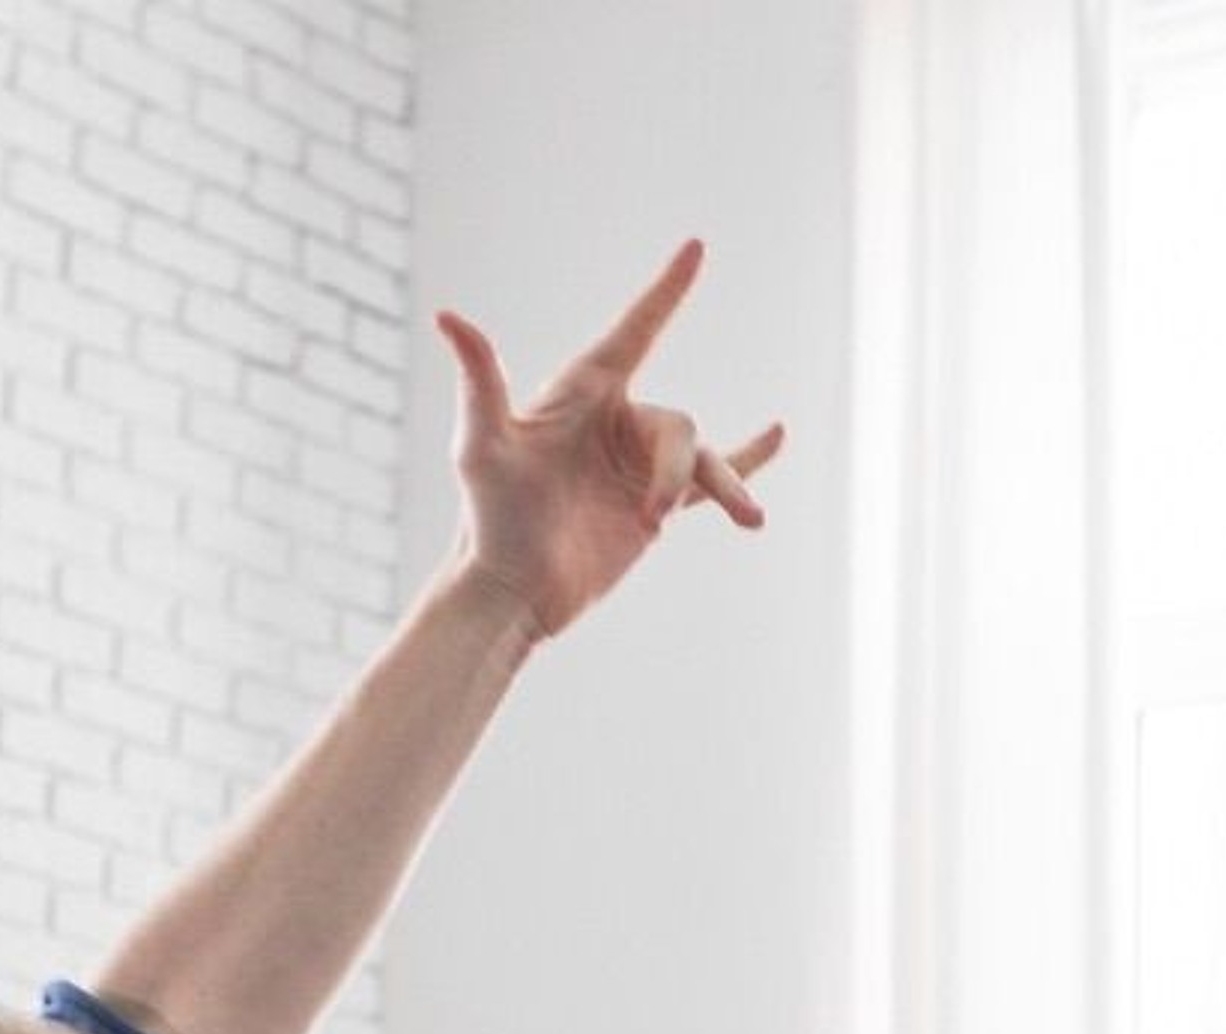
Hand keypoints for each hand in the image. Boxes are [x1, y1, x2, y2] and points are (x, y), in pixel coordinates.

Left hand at [436, 240, 783, 643]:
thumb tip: (448, 315)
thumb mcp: (481, 446)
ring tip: (749, 520)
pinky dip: (744, 464)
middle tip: (651, 518)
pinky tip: (777, 437)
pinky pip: (709, 480)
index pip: (635, 332)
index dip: (666, 292)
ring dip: (721, 488)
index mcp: (582, 395)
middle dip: (675, 471)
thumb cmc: (489, 517)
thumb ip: (479, 380)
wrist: (512, 592)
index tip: (696, 249)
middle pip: (679, 427)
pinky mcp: (653, 508)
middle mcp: (615, 423)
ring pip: (702, 462)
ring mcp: (637, 466)